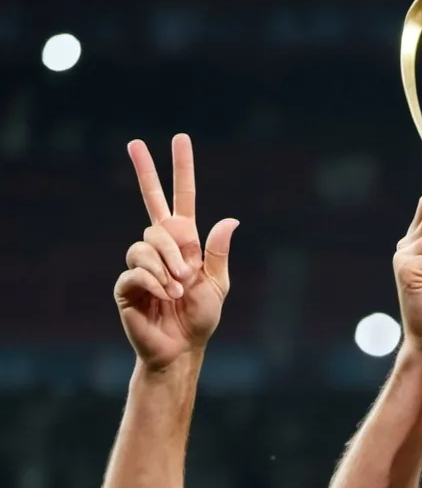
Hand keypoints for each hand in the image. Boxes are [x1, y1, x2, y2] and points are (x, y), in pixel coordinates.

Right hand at [115, 134, 238, 370]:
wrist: (182, 348)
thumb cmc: (200, 318)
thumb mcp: (217, 284)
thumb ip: (218, 253)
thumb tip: (229, 219)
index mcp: (184, 245)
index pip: (180, 199)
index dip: (180, 170)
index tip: (179, 138)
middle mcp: (160, 248)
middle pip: (152, 206)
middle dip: (146, 172)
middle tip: (143, 163)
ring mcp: (140, 263)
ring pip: (147, 242)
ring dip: (168, 266)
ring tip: (179, 289)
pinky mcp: (126, 283)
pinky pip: (137, 269)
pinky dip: (155, 282)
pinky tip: (164, 295)